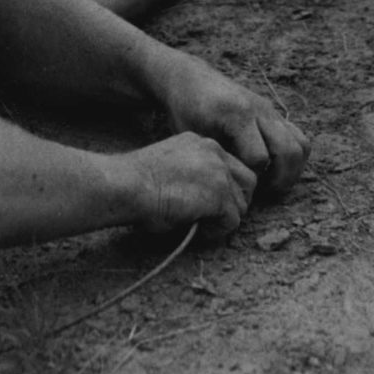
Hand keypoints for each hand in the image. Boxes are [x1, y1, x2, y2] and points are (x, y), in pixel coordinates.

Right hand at [127, 132, 256, 235]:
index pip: (231, 166)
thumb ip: (192, 176)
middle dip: (235, 202)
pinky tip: (196, 230)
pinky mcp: (219, 195)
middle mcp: (215, 152)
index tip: (206, 202)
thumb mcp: (170, 167)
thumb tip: (204, 203)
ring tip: (200, 225)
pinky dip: (217, 230)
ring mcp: (219, 173)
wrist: (126, 184)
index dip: (224, 188)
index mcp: (201, 143)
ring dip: (224, 218)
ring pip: (241, 204)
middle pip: (247, 181)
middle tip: (213, 217)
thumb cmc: (136, 181)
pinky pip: (232, 221)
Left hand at [151, 54, 310, 197]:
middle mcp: (260, 110)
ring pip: (301, 145)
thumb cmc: (186, 111)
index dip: (250, 178)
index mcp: (237, 114)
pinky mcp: (275, 113)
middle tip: (262, 191)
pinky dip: (294, 158)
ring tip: (272, 183)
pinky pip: (299, 137)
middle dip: (279, 179)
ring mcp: (270, 110)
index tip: (237, 185)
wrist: (191, 79)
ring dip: (292, 170)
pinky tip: (275, 168)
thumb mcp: (195, 136)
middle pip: (289, 151)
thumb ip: (218, 158)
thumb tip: (236, 189)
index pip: (259, 158)